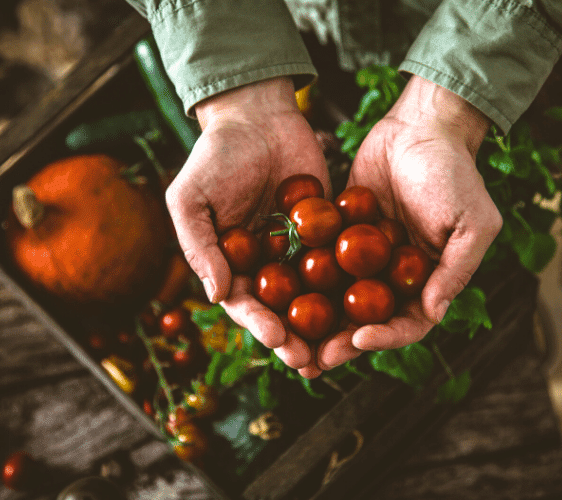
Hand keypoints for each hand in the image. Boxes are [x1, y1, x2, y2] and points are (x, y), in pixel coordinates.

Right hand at [165, 77, 329, 373]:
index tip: (277, 340)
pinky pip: (340, 258)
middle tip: (313, 360)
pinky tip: (370, 301)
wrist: (257, 116)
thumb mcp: (191, 198)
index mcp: (231, 263)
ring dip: (326, 323)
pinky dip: (353, 281)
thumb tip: (216, 294)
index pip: (244, 303)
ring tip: (343, 346)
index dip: (259, 324)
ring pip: (314, 294)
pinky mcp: (327, 230)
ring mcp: (298, 249)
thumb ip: (199, 245)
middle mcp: (266, 264)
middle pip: (282, 309)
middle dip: (296, 338)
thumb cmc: (215, 156)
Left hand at [317, 75, 501, 369]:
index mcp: (429, 281)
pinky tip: (279, 292)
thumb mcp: (472, 222)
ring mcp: (366, 258)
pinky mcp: (340, 234)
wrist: (421, 127)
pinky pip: (321, 262)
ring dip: (319, 322)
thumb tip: (434, 313)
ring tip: (291, 338)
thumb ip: (455, 269)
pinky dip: (302, 279)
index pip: (409, 323)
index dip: (385, 338)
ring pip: (340, 299)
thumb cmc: (454, 173)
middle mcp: (396, 276)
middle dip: (342, 342)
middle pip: (368, 321)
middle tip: (314, 359)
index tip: (359, 339)